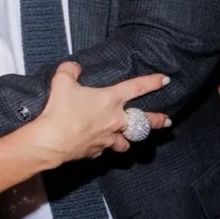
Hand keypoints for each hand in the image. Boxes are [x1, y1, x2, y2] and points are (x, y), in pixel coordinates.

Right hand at [30, 62, 170, 163]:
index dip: (152, 82)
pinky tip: (99, 146)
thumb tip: (73, 67)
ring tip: (129, 140)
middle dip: (157, 121)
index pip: (136, 88)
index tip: (165, 80)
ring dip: (128, 140)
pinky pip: (105, 149)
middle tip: (167, 122)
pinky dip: (104, 147)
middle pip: (143, 122)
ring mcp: (107, 138)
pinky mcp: (97, 151)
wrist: (52, 141)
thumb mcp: (62, 82)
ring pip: (126, 141)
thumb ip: (69, 71)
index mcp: (110, 100)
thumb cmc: (60, 110)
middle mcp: (115, 120)